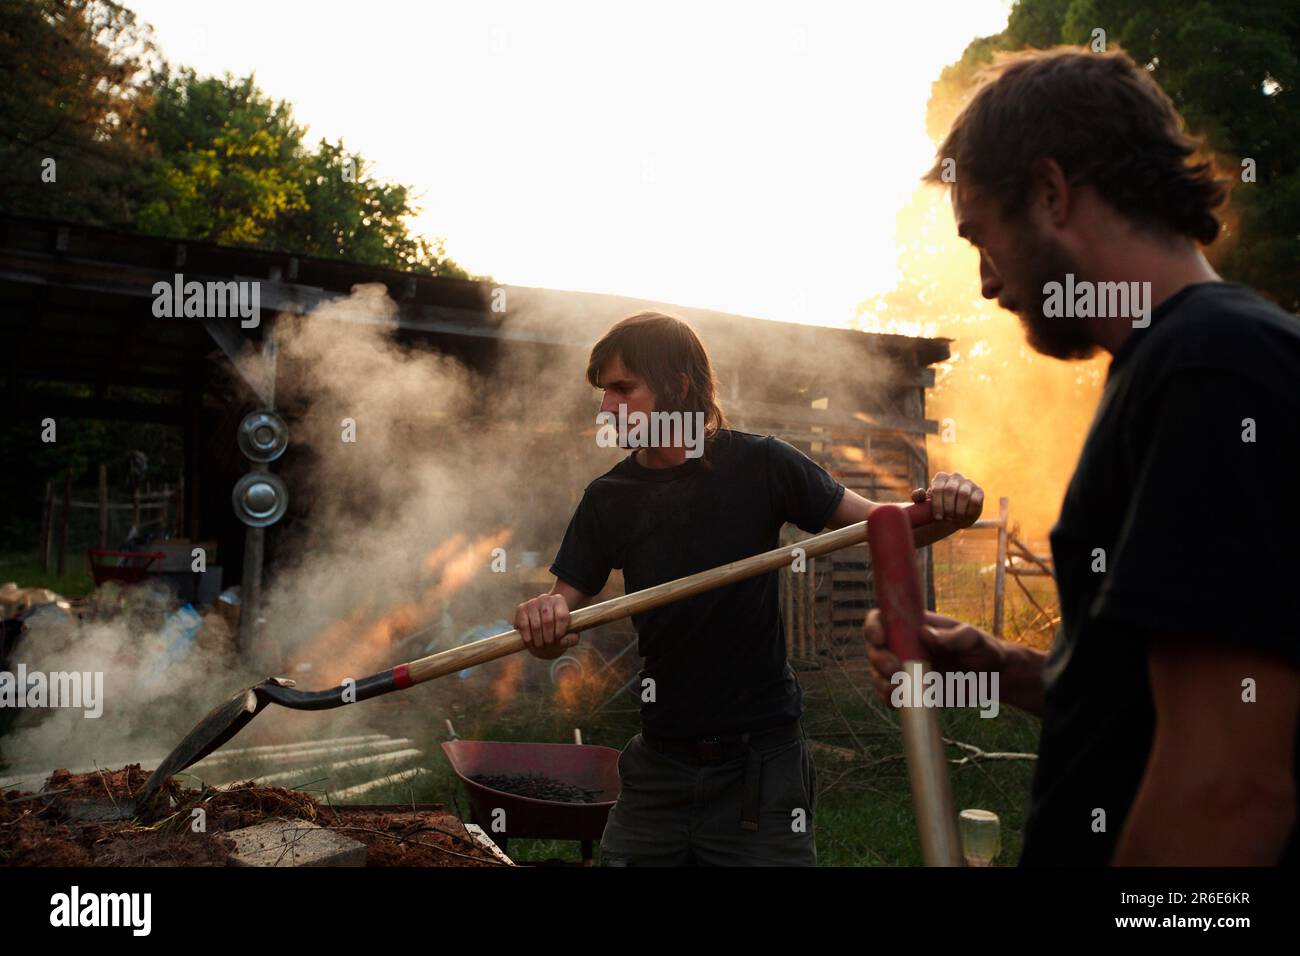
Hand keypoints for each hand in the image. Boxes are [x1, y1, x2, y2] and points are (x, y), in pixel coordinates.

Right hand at [515, 591, 577, 659]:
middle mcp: (546, 598)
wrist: (540, 626)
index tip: (558, 640)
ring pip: (536, 625)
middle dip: (549, 637)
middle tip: (549, 645)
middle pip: (548, 620)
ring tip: (540, 646)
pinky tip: (530, 642)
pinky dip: (527, 637)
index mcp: (560, 600)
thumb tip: (570, 639)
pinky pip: (523, 625)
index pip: (562, 616)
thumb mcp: (567, 635)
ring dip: (538, 639)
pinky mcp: (521, 609)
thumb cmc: (556, 631)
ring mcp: (532, 602)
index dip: (560, 631)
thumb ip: (572, 639)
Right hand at [863, 609, 1002, 704]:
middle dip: (878, 659)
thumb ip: (955, 636)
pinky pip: (889, 695)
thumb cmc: (983, 650)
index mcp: (913, 626)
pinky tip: (899, 700)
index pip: (882, 619)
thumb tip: (926, 635)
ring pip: (877, 673)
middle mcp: (904, 645)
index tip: (880, 638)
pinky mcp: (910, 690)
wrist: (992, 678)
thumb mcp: (974, 639)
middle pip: (874, 648)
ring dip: (880, 681)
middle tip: (897, 669)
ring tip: (898, 688)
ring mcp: (905, 669)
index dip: (873, 627)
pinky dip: (888, 698)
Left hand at [911, 471, 982, 526]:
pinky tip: (964, 516)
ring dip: (958, 510)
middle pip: (950, 490)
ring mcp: (968, 482)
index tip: (937, 517)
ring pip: (963, 494)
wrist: (954, 516)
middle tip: (947, 518)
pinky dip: (969, 510)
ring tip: (955, 518)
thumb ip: (919, 498)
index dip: (937, 504)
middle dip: (948, 507)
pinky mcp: (979, 491)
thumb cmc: (939, 508)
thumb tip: (919, 492)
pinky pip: (975, 500)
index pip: (937, 488)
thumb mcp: (926, 504)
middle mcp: (955, 477)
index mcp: (941, 477)